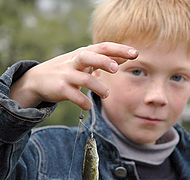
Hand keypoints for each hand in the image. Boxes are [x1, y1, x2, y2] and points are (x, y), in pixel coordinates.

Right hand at [9, 42, 137, 109]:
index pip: (103, 47)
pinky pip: (75, 96)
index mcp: (82, 54)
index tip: (135, 53)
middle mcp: (74, 62)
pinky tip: (88, 106)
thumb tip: (122, 59)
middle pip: (89, 56)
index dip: (119, 49)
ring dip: (99, 88)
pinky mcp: (60, 89)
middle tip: (115, 69)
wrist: (37, 79)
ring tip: (106, 95)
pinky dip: (84, 103)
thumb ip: (102, 61)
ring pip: (85, 79)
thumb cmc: (67, 70)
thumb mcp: (83, 63)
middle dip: (104, 61)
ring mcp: (66, 75)